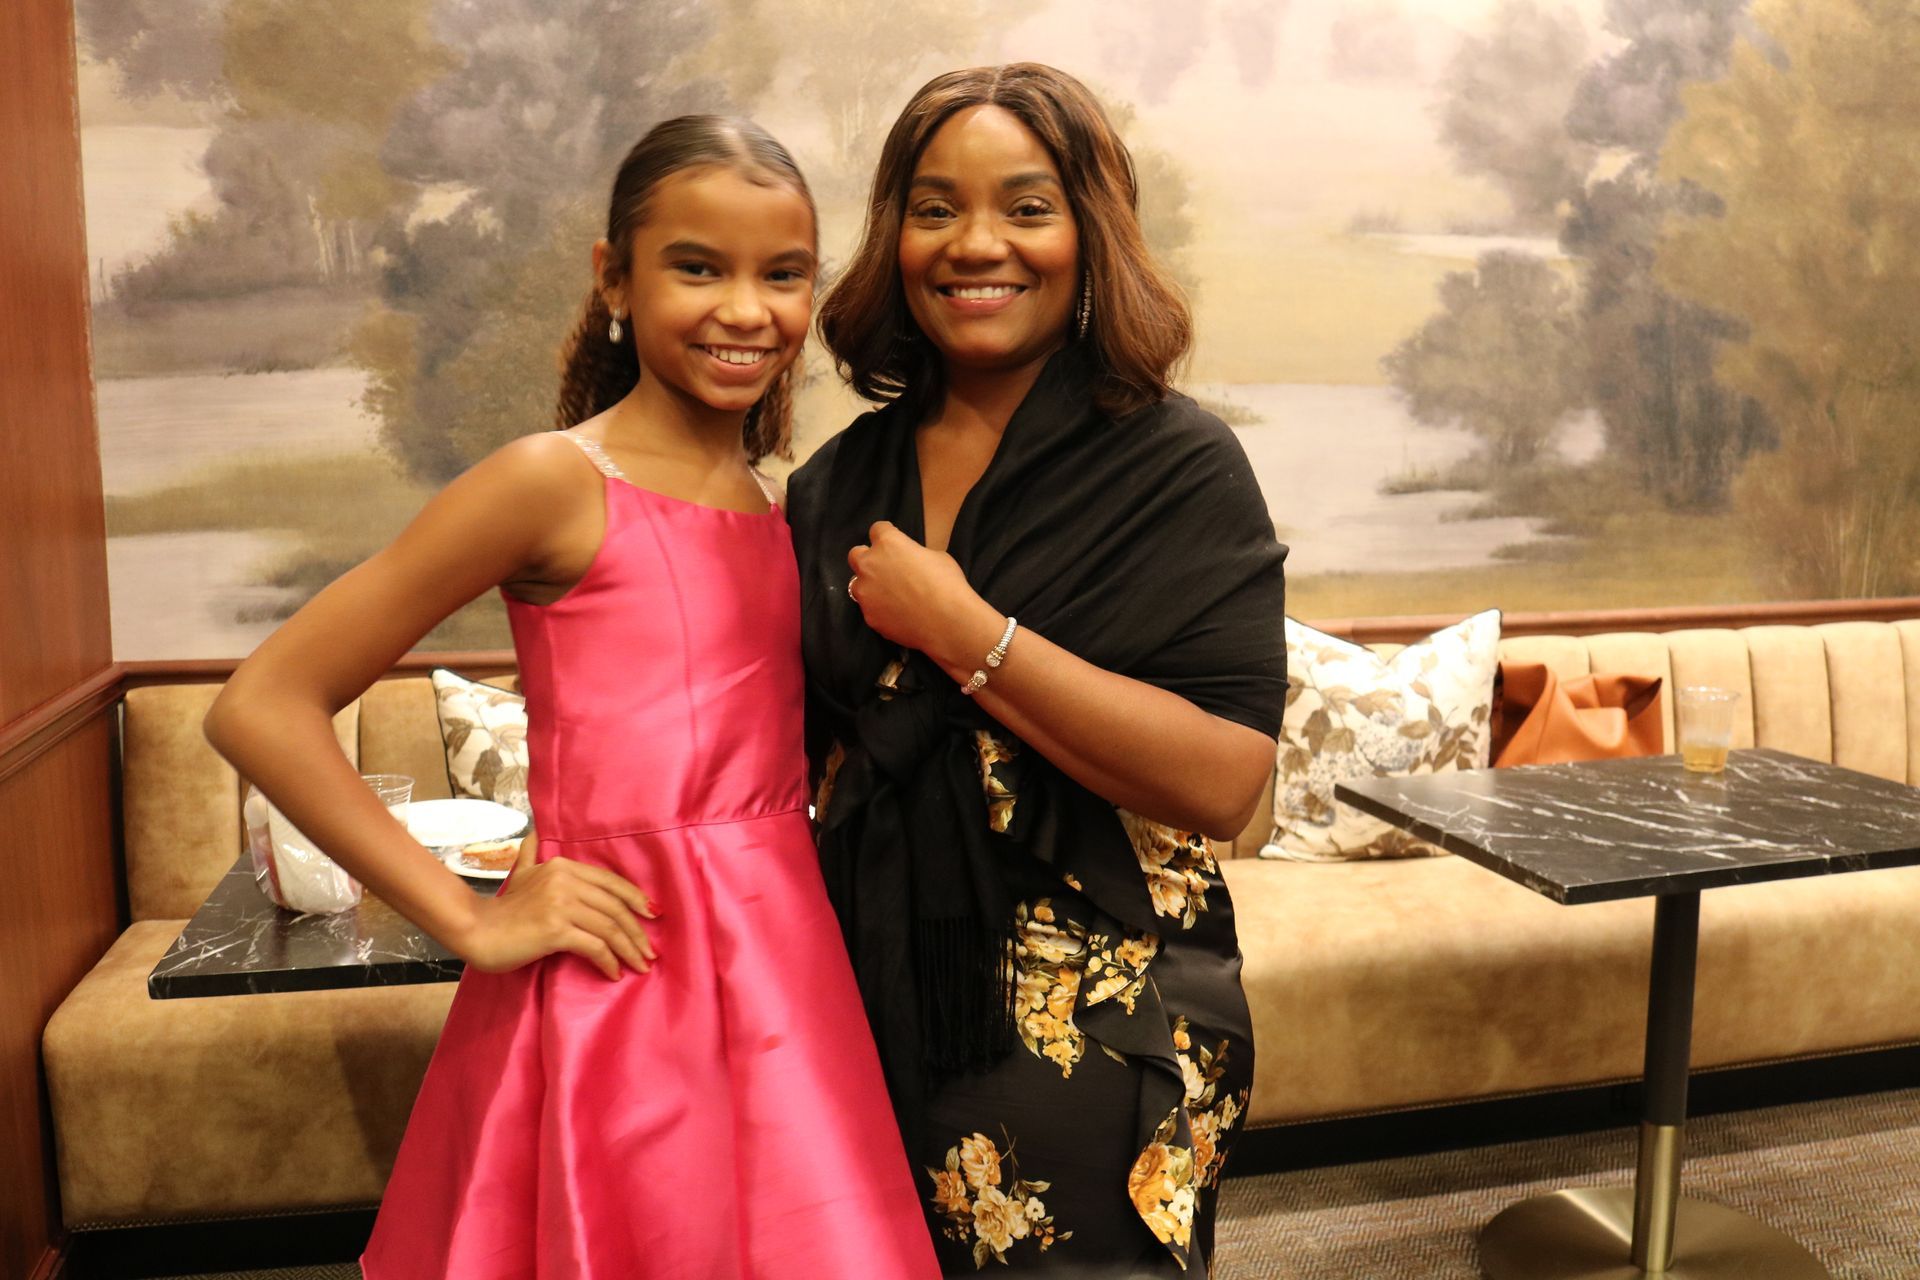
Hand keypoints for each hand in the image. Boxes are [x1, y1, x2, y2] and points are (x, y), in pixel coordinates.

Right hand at [457, 832, 657, 979]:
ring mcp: (561, 904)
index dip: (636, 899)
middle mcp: (565, 880)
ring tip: (638, 966)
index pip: (611, 882)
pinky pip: (594, 946)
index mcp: (562, 866)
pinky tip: (613, 973)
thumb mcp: (520, 874)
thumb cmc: (502, 910)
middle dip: (637, 932)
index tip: (652, 916)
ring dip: (629, 950)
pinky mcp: (556, 930)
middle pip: (615, 907)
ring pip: (610, 927)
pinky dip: (609, 961)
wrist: (476, 931)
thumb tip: (535, 834)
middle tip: (648, 953)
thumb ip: (531, 855)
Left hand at [847, 521, 998, 662]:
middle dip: (868, 558)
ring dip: (870, 586)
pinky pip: (870, 609)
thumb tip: (911, 562)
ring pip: (858, 584)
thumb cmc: (947, 584)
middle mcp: (870, 564)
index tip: (894, 542)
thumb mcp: (936, 557)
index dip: (887, 535)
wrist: (947, 621)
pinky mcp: (869, 616)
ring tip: (892, 596)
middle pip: (856, 554)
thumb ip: (915, 555)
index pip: (877, 529)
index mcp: (888, 543)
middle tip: (885, 568)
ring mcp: (865, 592)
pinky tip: (898, 614)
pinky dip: (880, 609)